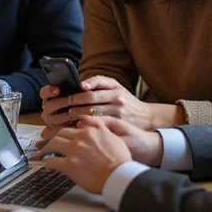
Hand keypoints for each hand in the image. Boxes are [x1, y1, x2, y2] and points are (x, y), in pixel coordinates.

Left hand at [39, 118, 132, 193]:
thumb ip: (99, 126)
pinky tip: (47, 166)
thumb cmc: (120, 160)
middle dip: (50, 139)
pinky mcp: (70, 165)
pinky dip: (47, 163)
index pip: (70, 128)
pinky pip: (53, 161)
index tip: (57, 137)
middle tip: (44, 144)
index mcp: (89, 131)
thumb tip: (87, 119)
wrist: (120, 175)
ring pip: (52, 144)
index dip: (61, 133)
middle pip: (59, 134)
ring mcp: (73, 151)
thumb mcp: (113, 137)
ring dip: (44, 149)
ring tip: (40, 154)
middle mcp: (80, 138)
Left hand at [42, 75, 180, 130]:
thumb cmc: (128, 102)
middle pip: (89, 101)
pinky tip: (77, 126)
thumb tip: (81, 85)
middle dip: (74, 104)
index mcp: (116, 90)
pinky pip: (97, 126)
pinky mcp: (117, 127)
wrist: (147, 118)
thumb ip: (100, 83)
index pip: (92, 89)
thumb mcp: (118, 88)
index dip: (78, 93)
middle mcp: (117, 100)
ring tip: (68, 116)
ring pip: (91, 115)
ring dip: (77, 116)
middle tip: (64, 106)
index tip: (69, 95)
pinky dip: (85, 126)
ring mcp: (117, 114)